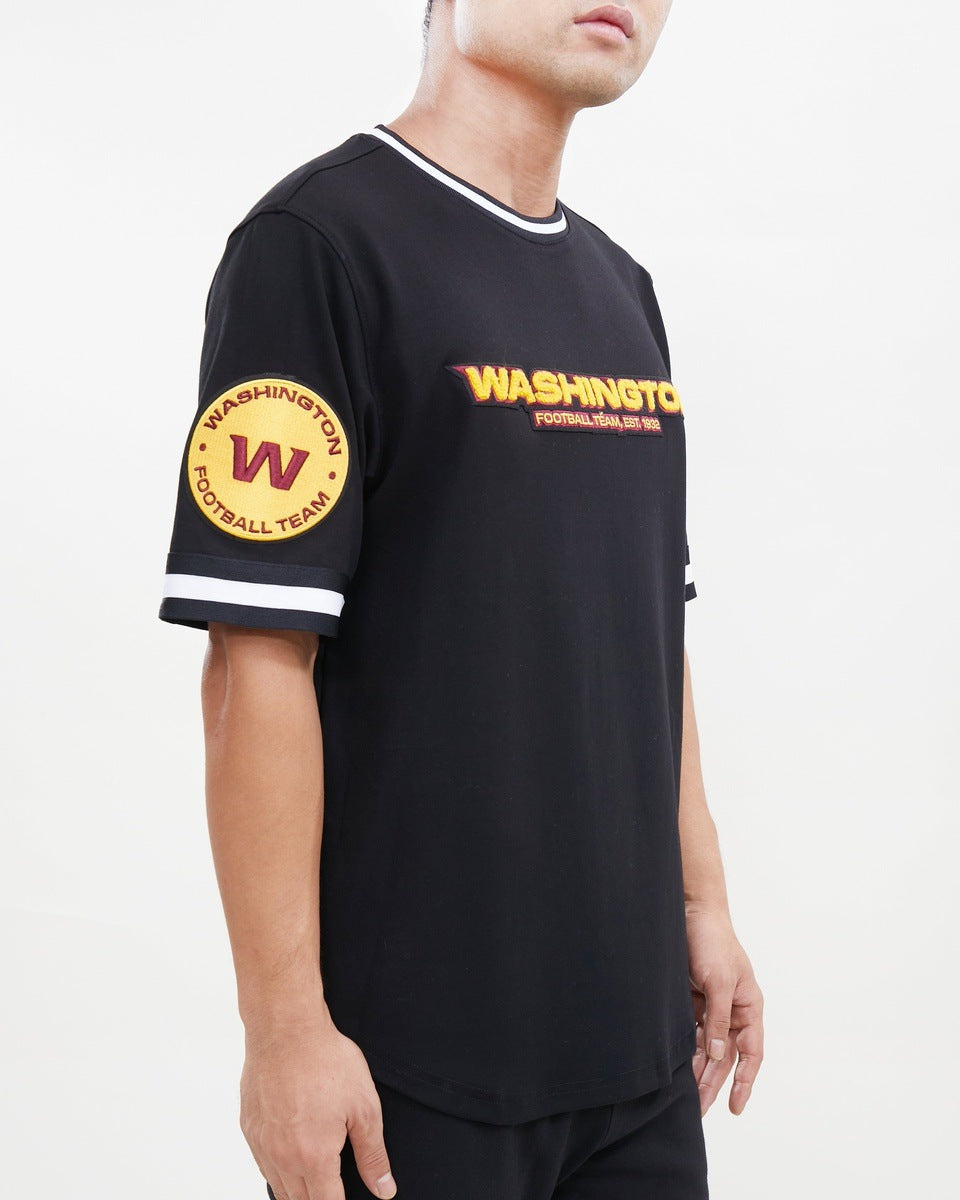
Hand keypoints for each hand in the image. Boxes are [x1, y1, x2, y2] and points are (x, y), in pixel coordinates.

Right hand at [240, 1001, 396, 1199]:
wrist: (286, 1028)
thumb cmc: (326, 1060)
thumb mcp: (364, 1107)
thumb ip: (373, 1155)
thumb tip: (384, 1190)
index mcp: (314, 1157)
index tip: (347, 1198)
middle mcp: (282, 1158)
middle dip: (319, 1199)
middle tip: (334, 1186)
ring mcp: (261, 1144)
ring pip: (278, 1187)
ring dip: (298, 1189)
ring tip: (316, 1178)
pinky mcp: (249, 1127)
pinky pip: (263, 1163)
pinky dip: (278, 1169)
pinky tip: (292, 1156)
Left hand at [685, 904, 763, 1116]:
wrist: (690, 911)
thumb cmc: (712, 941)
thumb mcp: (719, 981)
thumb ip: (719, 1019)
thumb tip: (719, 1054)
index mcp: (749, 1006)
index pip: (751, 1053)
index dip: (745, 1081)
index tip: (736, 1107)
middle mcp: (733, 1010)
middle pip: (726, 1056)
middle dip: (714, 1083)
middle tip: (699, 1109)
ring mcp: (712, 1005)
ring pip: (707, 1047)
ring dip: (698, 1070)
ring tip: (686, 1097)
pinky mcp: (693, 999)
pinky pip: (691, 1032)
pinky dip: (686, 1050)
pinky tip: (677, 1068)